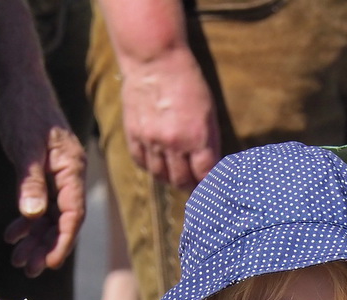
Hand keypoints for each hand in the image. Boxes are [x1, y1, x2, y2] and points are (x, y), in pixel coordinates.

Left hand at [0, 101, 87, 275]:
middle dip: (45, 246)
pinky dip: (26, 221)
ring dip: (34, 239)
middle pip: (61, 221)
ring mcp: (56, 176)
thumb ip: (30, 182)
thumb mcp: (25, 147)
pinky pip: (39, 205)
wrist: (19, 85)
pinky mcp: (42, 173)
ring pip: (49, 217)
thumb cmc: (24, 111)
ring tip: (16, 259)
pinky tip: (11, 234)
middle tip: (26, 270)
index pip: (72, 214)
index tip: (48, 263)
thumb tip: (34, 216)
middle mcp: (68, 176)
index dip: (62, 241)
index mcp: (71, 170)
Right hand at [120, 51, 221, 188]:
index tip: (213, 192)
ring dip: (171, 179)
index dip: (211, 187)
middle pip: (181, 180)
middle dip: (191, 187)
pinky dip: (151, 167)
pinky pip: (141, 162)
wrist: (154, 60)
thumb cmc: (188, 83)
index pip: (205, 176)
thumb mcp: (209, 113)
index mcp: (197, 137)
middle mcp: (173, 143)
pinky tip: (158, 165)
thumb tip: (212, 168)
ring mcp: (151, 140)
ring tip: (178, 178)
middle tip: (196, 188)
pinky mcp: (133, 134)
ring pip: (160, 175)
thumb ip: (210, 142)